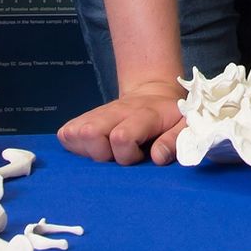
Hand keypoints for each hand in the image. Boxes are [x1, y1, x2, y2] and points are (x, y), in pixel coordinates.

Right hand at [55, 80, 186, 165]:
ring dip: (87, 150)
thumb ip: (174, 141)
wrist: (153, 92)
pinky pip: (66, 134)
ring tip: (106, 151)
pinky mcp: (83, 118)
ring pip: (75, 133)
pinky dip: (75, 145)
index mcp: (143, 115)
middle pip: (90, 133)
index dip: (127, 155)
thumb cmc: (170, 115)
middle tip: (118, 155)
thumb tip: (157, 158)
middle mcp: (116, 112)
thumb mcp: (185, 124)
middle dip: (101, 154)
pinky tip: (93, 148)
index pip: (121, 136)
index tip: (141, 157)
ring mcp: (97, 115)